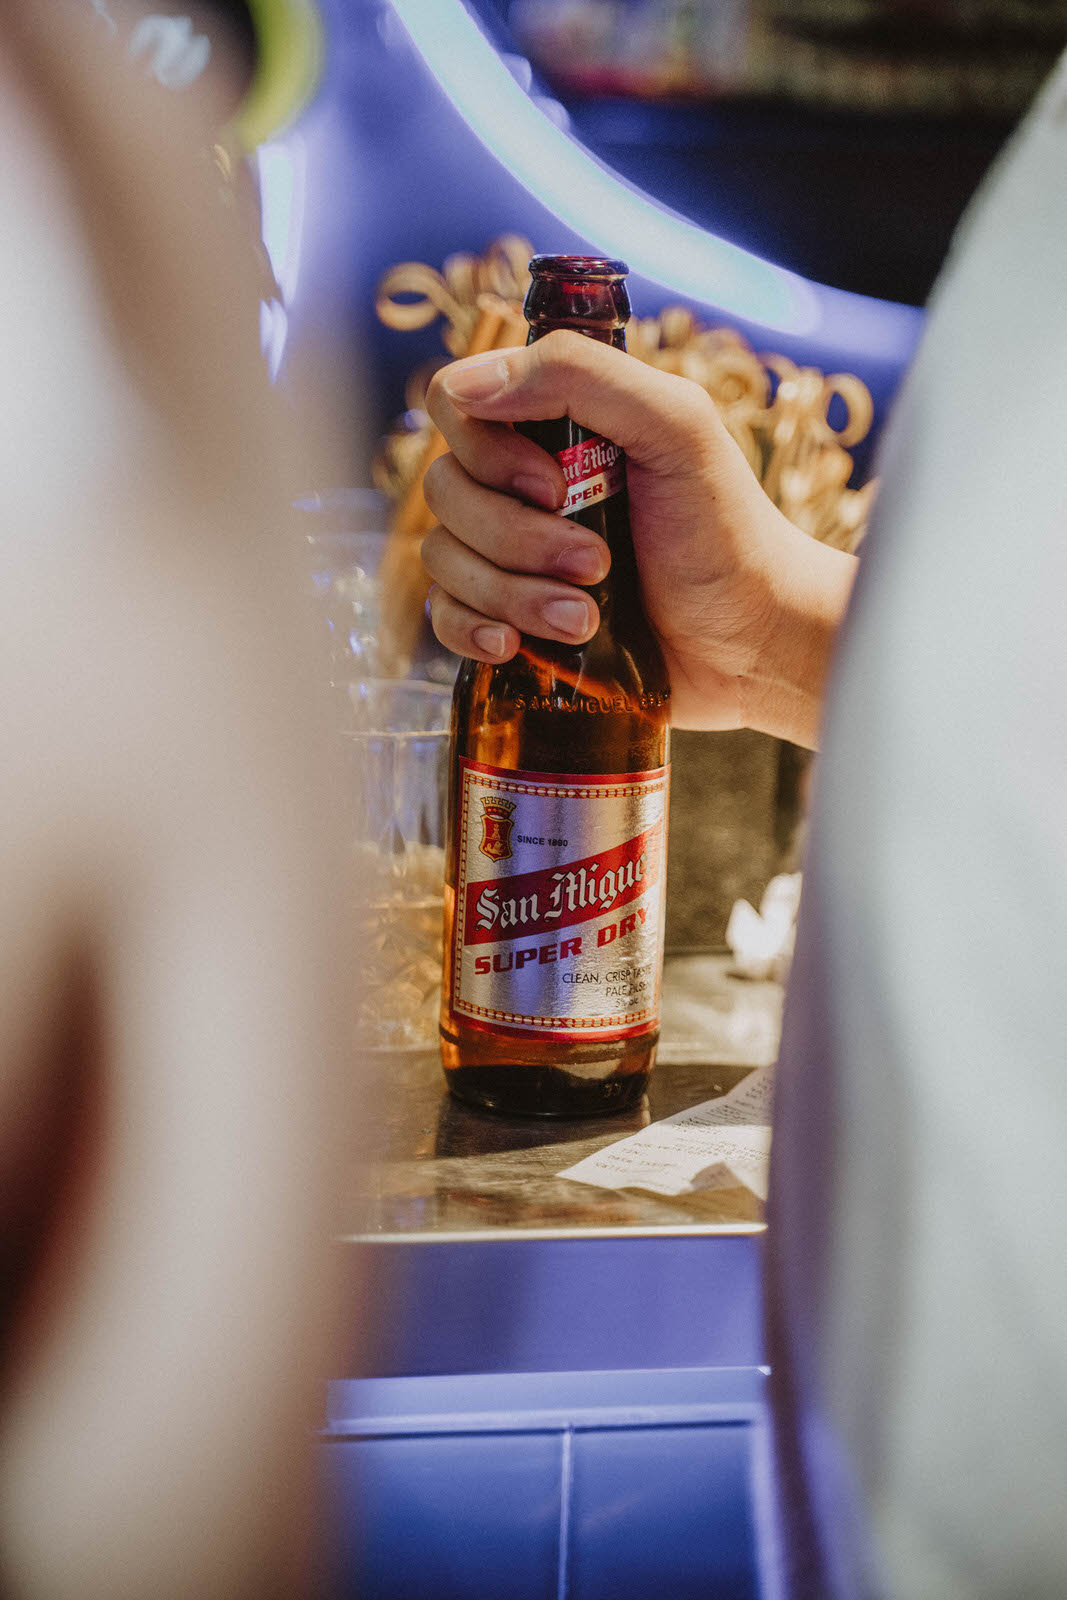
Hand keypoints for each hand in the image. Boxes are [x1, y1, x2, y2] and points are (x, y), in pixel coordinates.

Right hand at [421, 331, 856, 747]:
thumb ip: (581, 376)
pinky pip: (443, 617)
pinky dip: (472, 631)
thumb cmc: (728, 532)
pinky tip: (516, 645)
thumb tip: (472, 381)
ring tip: (586, 616)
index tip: (552, 486)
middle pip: (445, 490)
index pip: (457, 403)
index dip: (485, 449)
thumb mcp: (677, 428)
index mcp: (555, 422)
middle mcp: (522, 481)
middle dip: (517, 538)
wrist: (752, 644)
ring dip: (513, 593)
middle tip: (597, 563)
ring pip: (443, 559)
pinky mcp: (509, 617)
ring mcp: (511, 553)